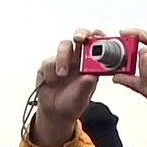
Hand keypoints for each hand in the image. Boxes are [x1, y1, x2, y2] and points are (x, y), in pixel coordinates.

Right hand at [31, 28, 104, 146]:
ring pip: (64, 46)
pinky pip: (48, 61)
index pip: (97, 43)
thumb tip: (90, 75)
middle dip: (80, 34)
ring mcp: (63, 59)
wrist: (55, 113)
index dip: (98, 36)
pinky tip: (52, 82)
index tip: (98, 36)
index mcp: (91, 63)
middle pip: (80, 36)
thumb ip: (86, 85)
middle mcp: (78, 57)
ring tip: (61, 75)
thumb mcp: (83, 97)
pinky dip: (50, 72)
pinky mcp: (48, 65)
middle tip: (78, 39)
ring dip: (62, 59)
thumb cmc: (73, 102)